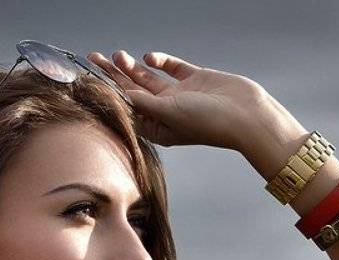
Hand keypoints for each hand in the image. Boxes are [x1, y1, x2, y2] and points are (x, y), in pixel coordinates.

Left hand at [85, 49, 269, 151]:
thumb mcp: (169, 113)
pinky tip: (149, 57)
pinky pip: (172, 68)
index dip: (110, 93)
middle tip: (94, 58)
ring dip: (132, 66)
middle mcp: (165, 112)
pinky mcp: (195, 79)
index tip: (92, 79)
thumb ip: (144, 102)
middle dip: (114, 75)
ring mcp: (180, 95)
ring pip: (149, 78)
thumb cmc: (207, 122)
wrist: (246, 115)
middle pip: (133, 90)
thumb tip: (120, 94)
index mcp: (157, 127)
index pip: (127, 108)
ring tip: (116, 54)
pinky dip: (160, 61)